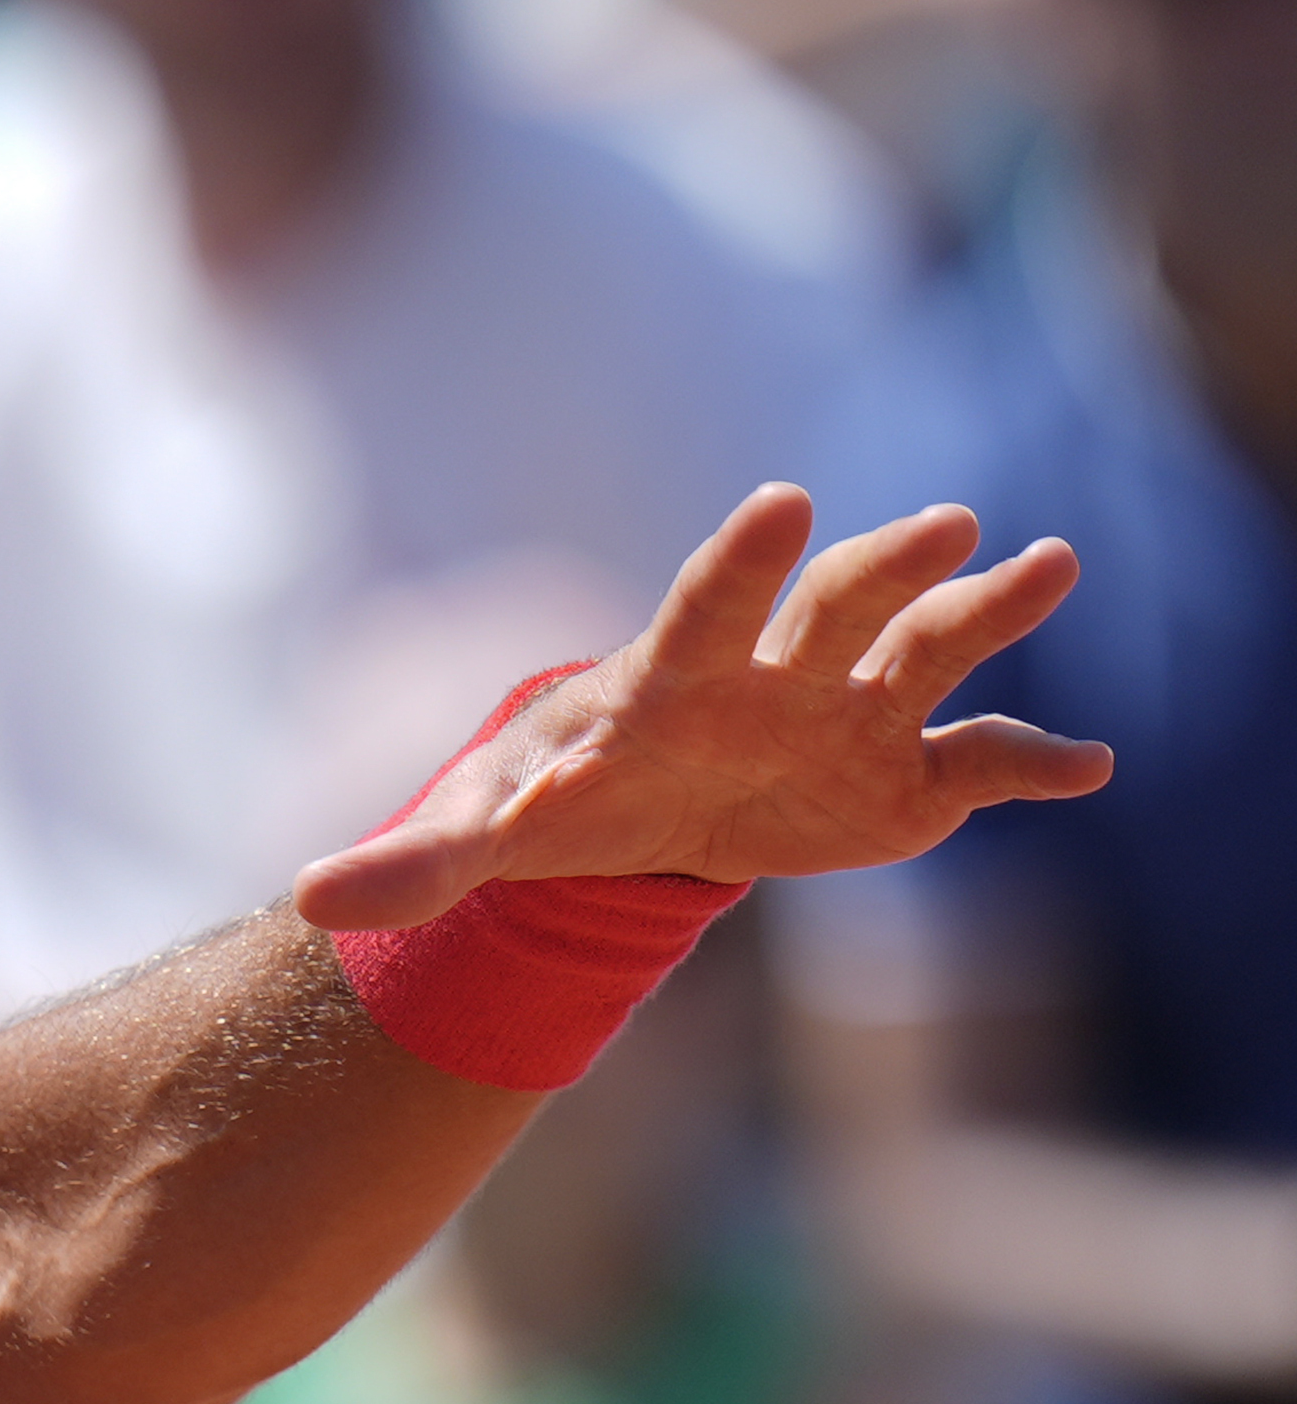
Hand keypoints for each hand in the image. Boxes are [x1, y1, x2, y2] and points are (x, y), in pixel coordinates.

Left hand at [294, 487, 1111, 931]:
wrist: (638, 816)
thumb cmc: (555, 801)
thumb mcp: (477, 839)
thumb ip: (413, 864)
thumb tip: (312, 900)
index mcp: (669, 677)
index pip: (702, 606)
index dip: (738, 564)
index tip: (781, 503)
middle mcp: (773, 672)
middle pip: (831, 602)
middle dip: (880, 564)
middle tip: (946, 517)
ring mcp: (847, 714)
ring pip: (926, 647)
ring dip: (988, 610)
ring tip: (1048, 565)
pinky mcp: (904, 778)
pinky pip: (982, 764)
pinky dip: (1035, 765)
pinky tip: (1091, 768)